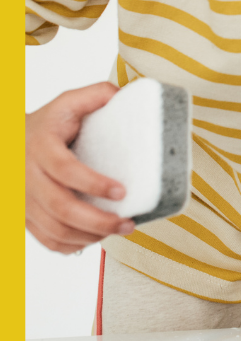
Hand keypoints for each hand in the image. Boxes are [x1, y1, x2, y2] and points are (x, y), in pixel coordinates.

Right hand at [26, 83, 133, 252]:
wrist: (9, 142)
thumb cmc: (47, 123)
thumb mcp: (68, 102)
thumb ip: (96, 95)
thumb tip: (126, 95)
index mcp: (40, 146)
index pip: (64, 170)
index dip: (93, 183)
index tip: (122, 191)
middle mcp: (26, 176)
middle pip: (60, 207)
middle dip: (97, 220)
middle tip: (128, 222)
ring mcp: (23, 200)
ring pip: (53, 229)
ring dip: (89, 236)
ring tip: (120, 230)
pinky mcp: (24, 216)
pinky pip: (45, 239)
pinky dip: (70, 245)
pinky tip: (94, 239)